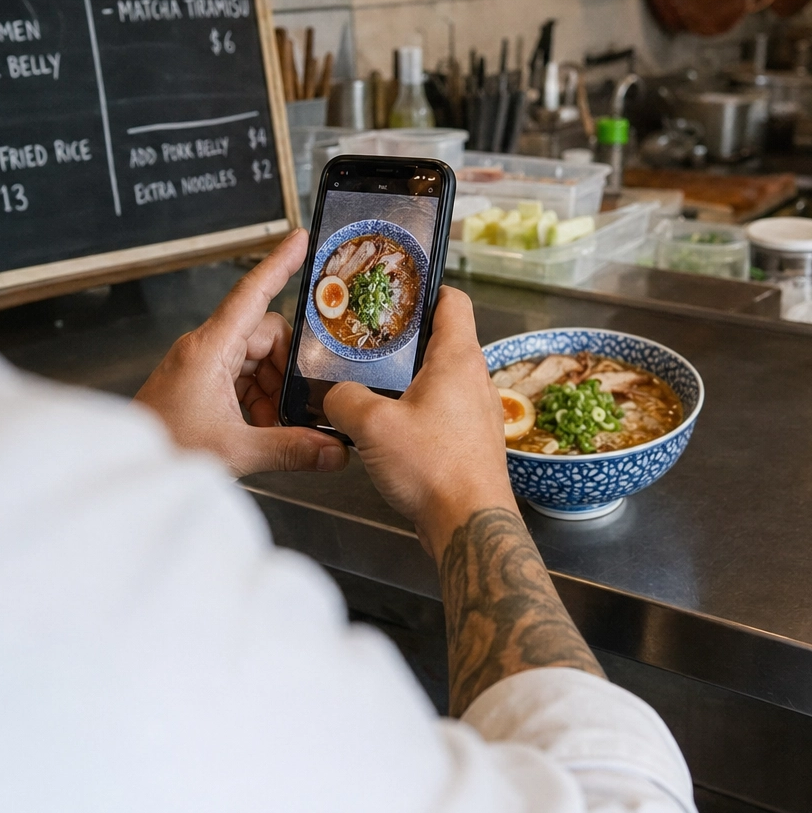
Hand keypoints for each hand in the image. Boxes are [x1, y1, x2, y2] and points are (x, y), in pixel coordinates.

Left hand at [135, 230, 346, 477]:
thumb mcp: (233, 450)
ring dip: (273, 390)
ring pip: (257, 360)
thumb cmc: (162, 449)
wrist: (125, 471)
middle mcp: (205, 349)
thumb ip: (289, 449)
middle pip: (265, 335)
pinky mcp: (200, 384)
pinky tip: (260, 428)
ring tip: (273, 426)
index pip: (252, 293)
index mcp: (209, 349)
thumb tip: (332, 451)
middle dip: (287, 369)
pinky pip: (243, 378)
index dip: (279, 264)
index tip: (301, 240)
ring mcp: (202, 366)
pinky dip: (258, 400)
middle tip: (298, 404)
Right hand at [324, 287, 514, 558]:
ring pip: (441, 378)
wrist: (469, 524)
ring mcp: (476, 412)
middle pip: (442, 339)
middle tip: (368, 340)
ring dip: (409, 378)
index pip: (452, 300)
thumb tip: (334, 395)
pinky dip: (417, 409)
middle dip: (404, 338)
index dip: (425, 288)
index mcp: (458, 358)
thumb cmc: (434, 468)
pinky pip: (442, 411)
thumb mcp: (371, 425)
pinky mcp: (470, 441)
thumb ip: (344, 398)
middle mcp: (474, 379)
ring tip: (371, 384)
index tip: (397, 290)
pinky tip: (388, 426)